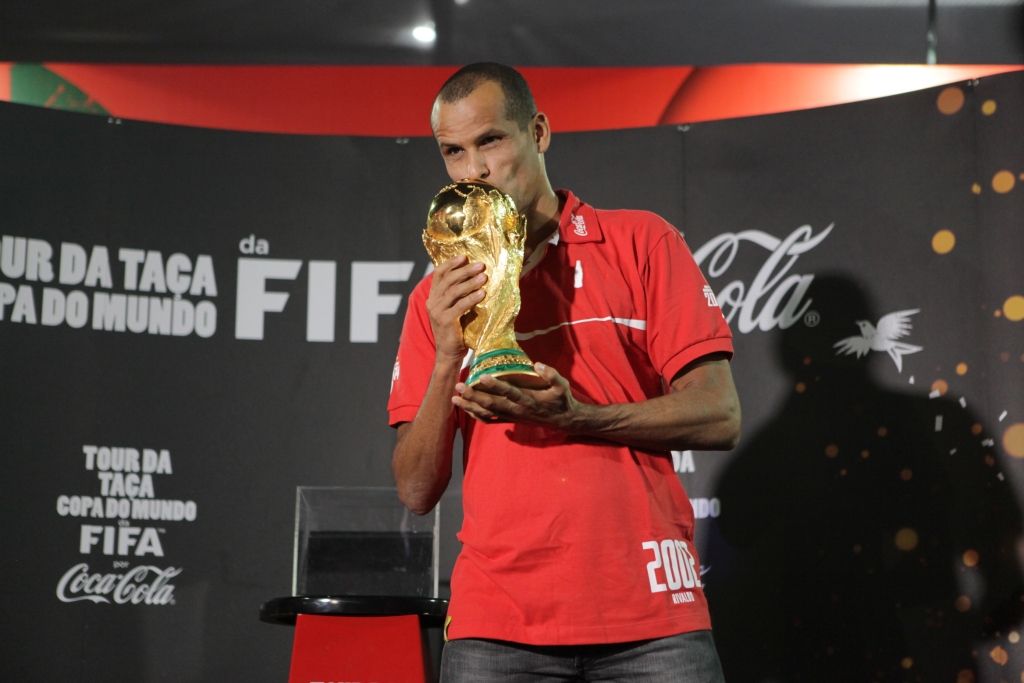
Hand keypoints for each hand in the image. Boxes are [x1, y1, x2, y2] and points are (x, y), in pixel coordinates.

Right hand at [426, 256, 486, 362]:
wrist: (449, 353)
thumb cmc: (457, 329)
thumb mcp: (455, 308)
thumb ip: (459, 295)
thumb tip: (477, 276)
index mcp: (433, 296)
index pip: (439, 274)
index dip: (451, 263)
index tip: (465, 257)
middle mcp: (432, 302)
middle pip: (448, 279)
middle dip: (465, 270)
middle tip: (481, 265)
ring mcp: (437, 311)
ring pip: (453, 291)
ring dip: (470, 282)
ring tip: (484, 277)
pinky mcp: (445, 321)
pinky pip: (460, 305)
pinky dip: (472, 298)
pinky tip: (482, 294)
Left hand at [452, 363, 588, 430]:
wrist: (562, 420)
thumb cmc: (561, 400)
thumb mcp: (561, 386)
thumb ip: (550, 375)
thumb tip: (537, 364)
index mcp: (528, 400)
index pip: (509, 392)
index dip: (495, 385)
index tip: (482, 376)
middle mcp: (516, 410)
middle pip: (491, 404)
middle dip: (474, 396)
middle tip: (459, 387)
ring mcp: (511, 416)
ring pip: (487, 413)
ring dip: (470, 407)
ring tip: (454, 399)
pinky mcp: (509, 420)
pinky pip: (490, 420)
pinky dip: (476, 415)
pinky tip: (465, 409)